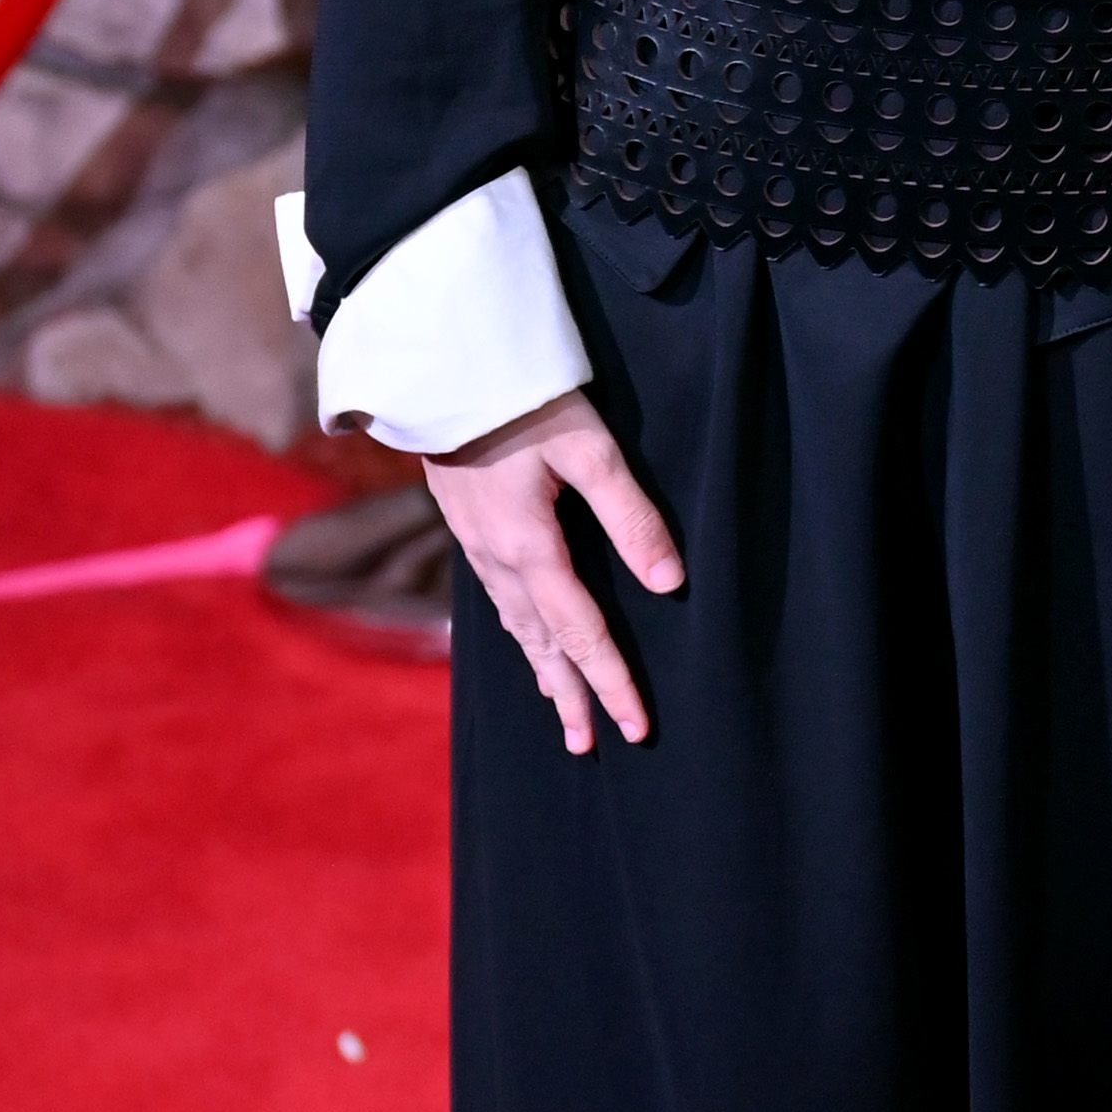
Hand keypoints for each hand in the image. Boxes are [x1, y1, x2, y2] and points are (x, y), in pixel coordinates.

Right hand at [425, 390, 682, 754]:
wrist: (441, 367)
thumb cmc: (522, 401)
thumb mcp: (589, 449)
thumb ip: (630, 515)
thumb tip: (670, 583)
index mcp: (531, 548)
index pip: (581, 633)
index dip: (610, 682)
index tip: (634, 726)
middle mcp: (499, 560)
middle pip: (542, 645)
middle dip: (571, 695)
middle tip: (590, 743)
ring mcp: (478, 546)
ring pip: (516, 628)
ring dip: (542, 671)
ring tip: (562, 709)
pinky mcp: (469, 528)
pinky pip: (498, 602)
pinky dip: (518, 635)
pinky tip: (526, 640)